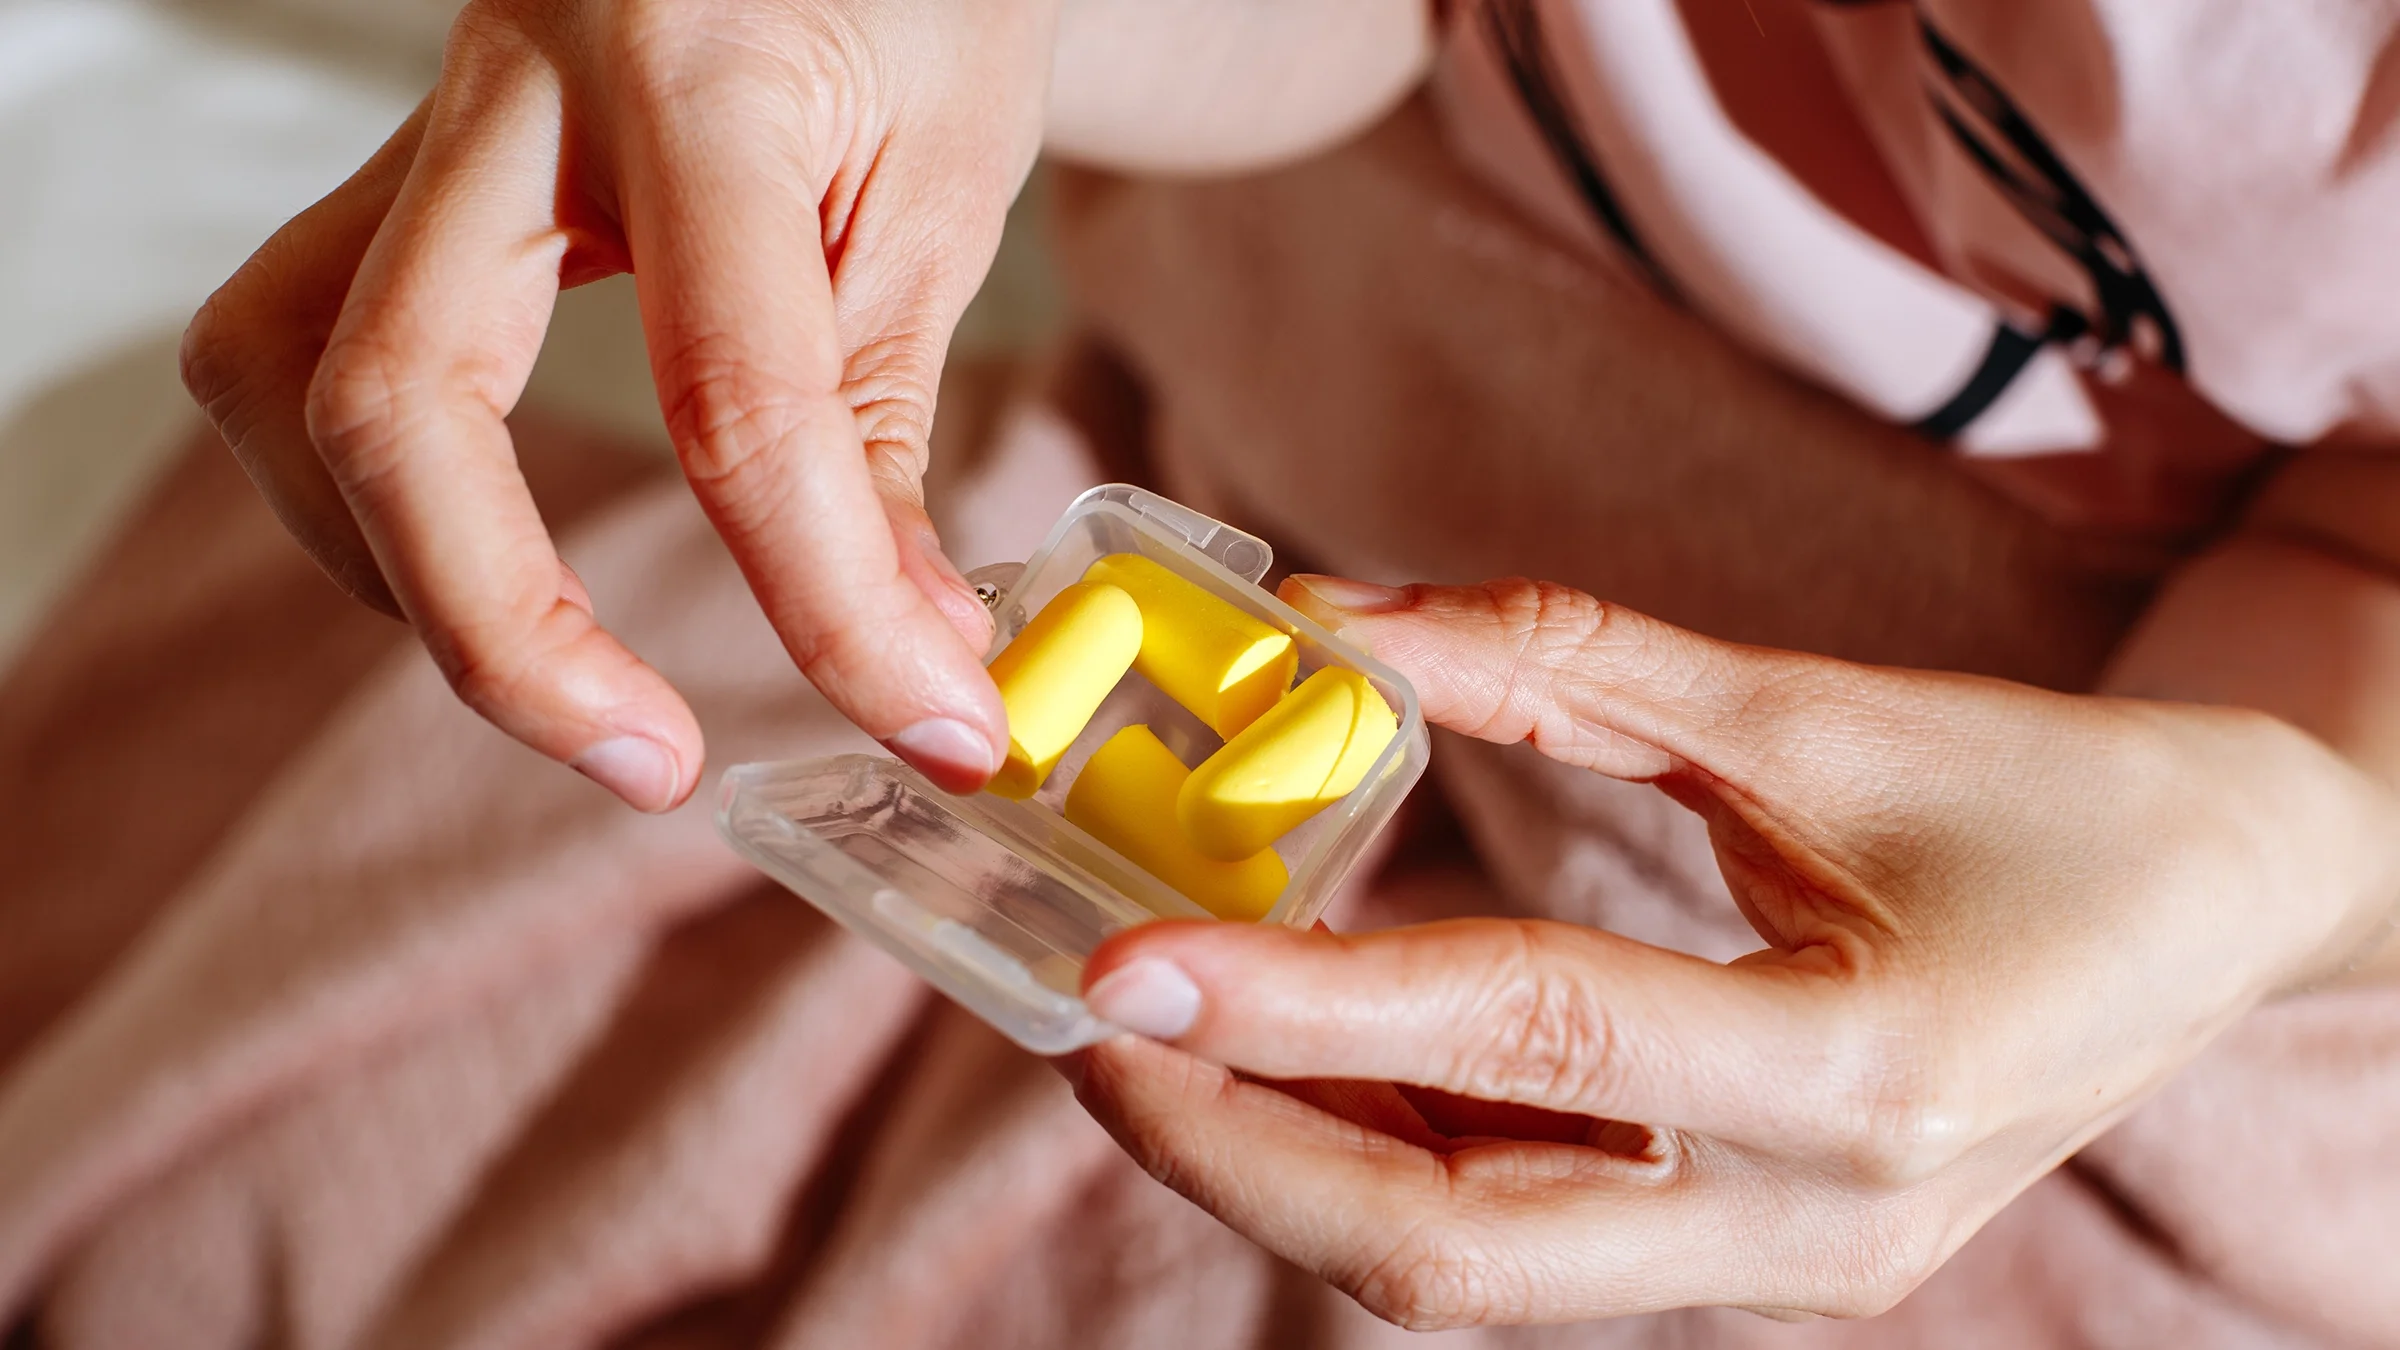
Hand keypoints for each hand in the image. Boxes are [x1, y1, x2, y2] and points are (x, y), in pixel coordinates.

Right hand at [180, 0, 1058, 808]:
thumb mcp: (946, 178)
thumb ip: (884, 412)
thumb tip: (903, 651)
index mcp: (694, 68)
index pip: (732, 396)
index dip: (830, 604)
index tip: (930, 726)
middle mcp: (515, 80)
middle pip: (394, 395)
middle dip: (504, 631)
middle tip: (650, 764)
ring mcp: (433, 117)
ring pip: (281, 367)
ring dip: (393, 560)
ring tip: (558, 665)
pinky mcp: (409, 162)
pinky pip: (307, 335)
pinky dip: (382, 483)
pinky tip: (491, 540)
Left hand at [1068, 576, 2399, 1324]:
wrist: (2229, 912)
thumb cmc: (2060, 799)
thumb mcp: (1821, 711)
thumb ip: (1568, 661)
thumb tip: (1336, 621)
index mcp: (1868, 1073)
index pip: (1529, 1046)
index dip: (1307, 1008)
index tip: (1122, 965)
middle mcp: (1817, 1227)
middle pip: (1454, 1250)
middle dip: (1241, 1151)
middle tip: (1093, 1024)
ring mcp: (1783, 1274)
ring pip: (1468, 1263)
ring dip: (1290, 1155)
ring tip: (1161, 1029)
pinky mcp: (1751, 1264)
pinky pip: (1522, 1233)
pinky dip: (1389, 1151)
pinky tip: (1301, 1054)